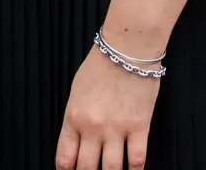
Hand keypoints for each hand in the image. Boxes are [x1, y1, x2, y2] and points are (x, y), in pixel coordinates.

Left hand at [56, 45, 159, 169]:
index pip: (65, 158)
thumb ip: (75, 118)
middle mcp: (93, 128)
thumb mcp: (77, 91)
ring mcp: (117, 129)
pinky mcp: (140, 127)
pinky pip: (137, 160)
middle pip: (87, 169)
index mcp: (74, 117)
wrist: (127, 48)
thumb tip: (76, 142)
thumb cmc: (100, 64)